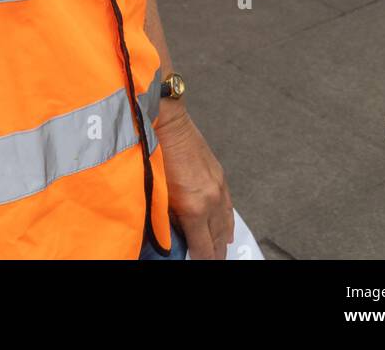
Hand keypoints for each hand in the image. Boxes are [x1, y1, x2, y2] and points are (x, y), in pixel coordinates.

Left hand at [158, 109, 233, 259]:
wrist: (167, 121)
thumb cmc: (155, 153)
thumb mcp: (158, 194)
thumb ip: (168, 220)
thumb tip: (173, 236)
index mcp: (195, 208)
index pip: (203, 248)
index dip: (202, 260)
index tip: (198, 263)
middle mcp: (211, 200)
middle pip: (218, 239)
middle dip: (214, 254)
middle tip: (209, 260)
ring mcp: (218, 187)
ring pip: (226, 225)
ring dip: (222, 241)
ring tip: (220, 253)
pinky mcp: (219, 175)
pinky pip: (228, 207)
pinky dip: (228, 222)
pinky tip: (228, 231)